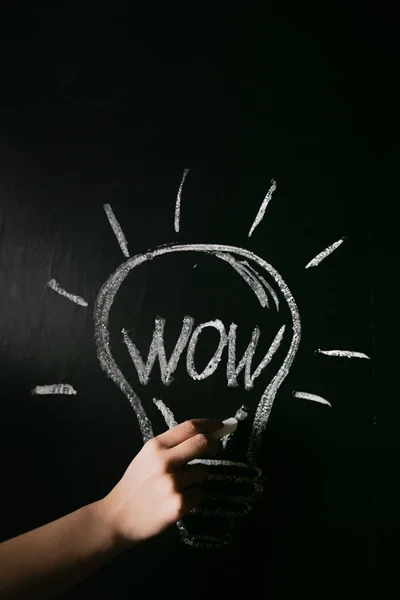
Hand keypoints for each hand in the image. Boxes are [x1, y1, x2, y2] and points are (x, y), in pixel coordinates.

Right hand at [97, 419, 221, 546]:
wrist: (117, 517)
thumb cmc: (134, 485)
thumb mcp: (146, 457)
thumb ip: (170, 446)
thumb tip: (201, 436)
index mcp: (155, 446)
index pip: (189, 427)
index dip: (208, 424)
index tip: (219, 426)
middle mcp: (165, 461)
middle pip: (202, 442)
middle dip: (213, 445)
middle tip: (214, 450)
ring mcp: (172, 483)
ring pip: (203, 471)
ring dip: (198, 477)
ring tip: (180, 486)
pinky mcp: (178, 504)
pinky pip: (199, 494)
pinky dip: (193, 497)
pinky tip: (177, 501)